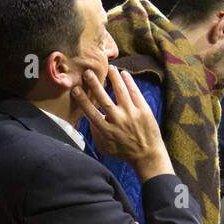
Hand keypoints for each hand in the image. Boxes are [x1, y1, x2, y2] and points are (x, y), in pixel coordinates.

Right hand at [71, 66, 172, 181]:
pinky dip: (129, 82)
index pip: (91, 113)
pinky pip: (135, 93)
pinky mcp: (144, 111)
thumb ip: (95, 134)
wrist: (147, 155)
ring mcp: (132, 115)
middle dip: (95, 85)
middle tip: (88, 72)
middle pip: (104, 100)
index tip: (76, 89)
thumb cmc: (124, 151)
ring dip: (114, 78)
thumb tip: (89, 117)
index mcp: (107, 131)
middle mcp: (118, 122)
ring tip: (109, 67)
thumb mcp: (105, 148)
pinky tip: (124, 74)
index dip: (83, 100)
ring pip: (121, 92)